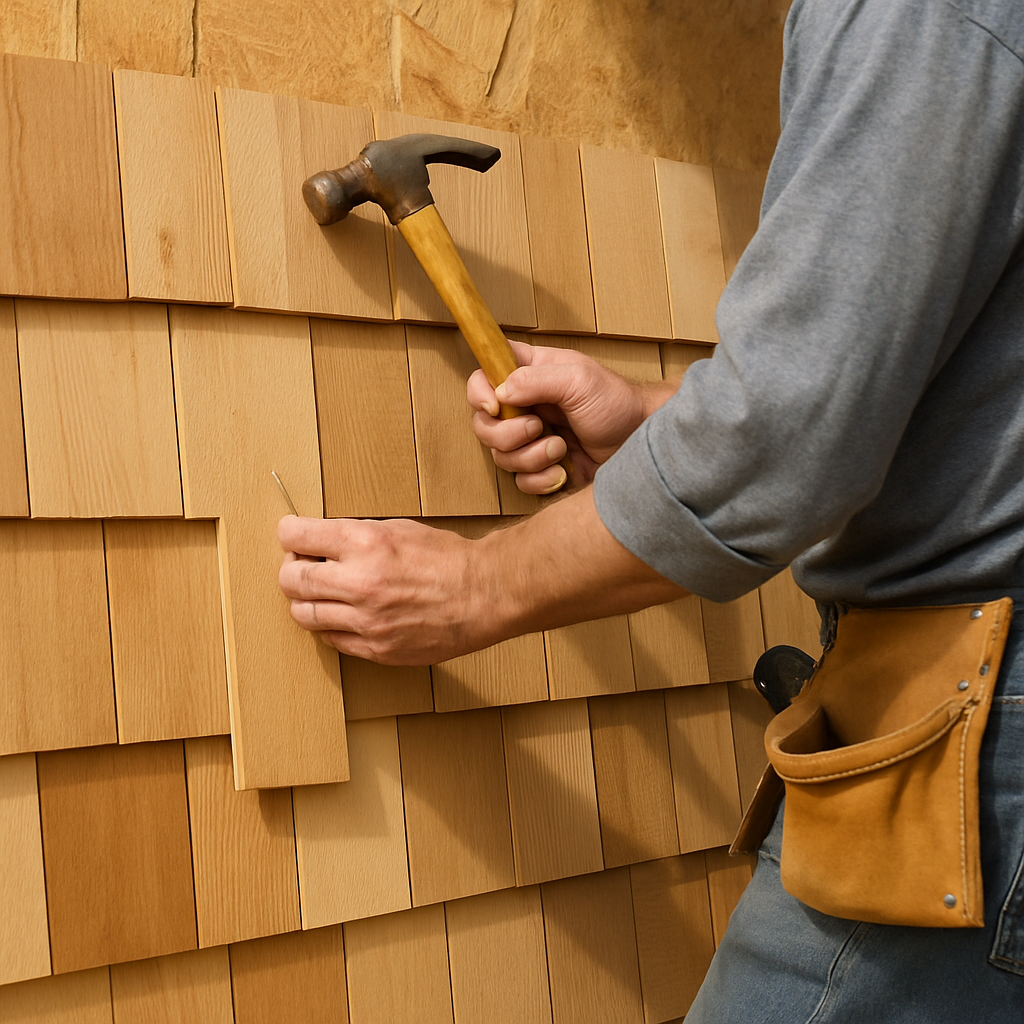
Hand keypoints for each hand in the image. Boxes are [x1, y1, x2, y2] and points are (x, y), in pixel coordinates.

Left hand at [278, 515, 494, 663]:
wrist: (483, 595)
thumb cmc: (447, 558)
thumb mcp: (399, 529)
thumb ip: (356, 535)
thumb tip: (321, 541)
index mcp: (365, 544)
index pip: (297, 536)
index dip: (289, 533)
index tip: (291, 535)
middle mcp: (360, 583)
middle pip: (291, 579)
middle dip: (290, 569)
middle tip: (300, 565)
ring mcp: (366, 621)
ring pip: (304, 614)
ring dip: (304, 601)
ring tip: (320, 593)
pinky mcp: (376, 649)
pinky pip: (331, 640)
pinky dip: (329, 626)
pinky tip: (343, 614)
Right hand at [468, 342, 673, 493]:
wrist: (640, 444)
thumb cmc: (616, 404)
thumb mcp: (579, 380)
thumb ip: (536, 380)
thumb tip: (500, 392)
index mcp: (530, 374)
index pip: (484, 375)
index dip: (479, 392)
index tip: (495, 406)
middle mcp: (525, 406)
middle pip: (483, 424)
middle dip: (506, 434)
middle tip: (538, 428)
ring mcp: (531, 439)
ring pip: (500, 456)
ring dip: (530, 457)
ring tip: (561, 448)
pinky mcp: (542, 468)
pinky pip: (520, 481)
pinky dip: (539, 479)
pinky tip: (563, 471)